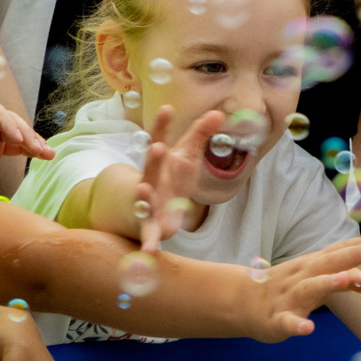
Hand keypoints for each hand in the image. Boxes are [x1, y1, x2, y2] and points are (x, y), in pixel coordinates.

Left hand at [0, 100, 53, 186]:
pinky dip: (27, 151)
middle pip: (10, 122)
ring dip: (32, 143)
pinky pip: (14, 148)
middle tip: (39, 148)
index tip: (17, 138)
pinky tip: (42, 155)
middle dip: (26, 135)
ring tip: (48, 153)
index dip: (9, 125)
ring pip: (17, 134)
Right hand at [133, 106, 222, 251]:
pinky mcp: (149, 226)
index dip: (162, 125)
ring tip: (143, 189)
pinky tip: (149, 252)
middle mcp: (150, 180)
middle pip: (150, 167)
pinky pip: (148, 235)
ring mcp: (147, 203)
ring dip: (143, 194)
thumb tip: (217, 112)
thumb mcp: (185, 156)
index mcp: (159, 163)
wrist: (147, 209)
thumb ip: (199, 135)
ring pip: (143, 198)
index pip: (159, 139)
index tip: (166, 108)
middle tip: (157, 147)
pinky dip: (149, 243)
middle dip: (154, 159)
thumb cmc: (170, 179)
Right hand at [242, 237, 360, 340]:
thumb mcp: (318, 281)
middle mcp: (302, 276)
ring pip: (309, 288)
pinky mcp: (275, 320)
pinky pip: (286, 322)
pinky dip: (296, 325)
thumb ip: (349, 282)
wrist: (242, 303)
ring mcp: (288, 297)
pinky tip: (307, 329)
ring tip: (344, 279)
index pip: (339, 250)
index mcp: (312, 265)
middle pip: (328, 263)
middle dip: (350, 256)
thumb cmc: (287, 290)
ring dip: (326, 282)